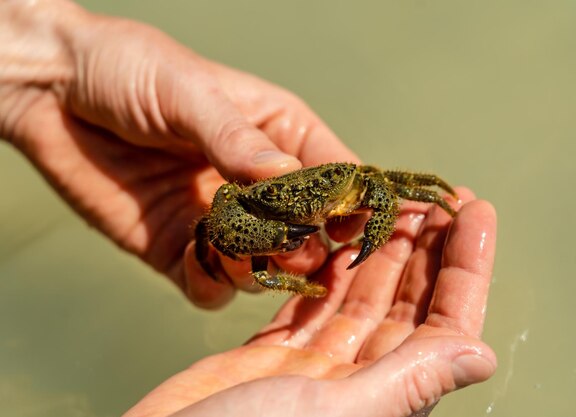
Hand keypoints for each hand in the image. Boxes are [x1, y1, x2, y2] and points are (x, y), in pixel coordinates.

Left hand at [0, 0, 356, 306]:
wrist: (52, 91)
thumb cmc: (128, 68)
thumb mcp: (188, 91)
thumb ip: (237, 138)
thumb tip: (290, 180)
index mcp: (278, 134)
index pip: (336, 176)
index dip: (350, 204)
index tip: (351, 227)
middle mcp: (258, 183)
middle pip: (309, 233)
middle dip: (305, 248)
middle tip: (285, 246)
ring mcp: (222, 220)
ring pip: (266, 268)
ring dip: (259, 270)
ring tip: (234, 252)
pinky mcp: (181, 248)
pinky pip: (212, 285)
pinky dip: (213, 285)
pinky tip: (197, 261)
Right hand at [122, 190, 497, 416]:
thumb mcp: (335, 412)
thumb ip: (408, 382)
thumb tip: (483, 355)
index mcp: (387, 396)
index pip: (446, 323)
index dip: (467, 266)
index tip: (475, 209)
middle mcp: (359, 382)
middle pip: (406, 303)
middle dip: (426, 248)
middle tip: (434, 196)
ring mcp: (314, 368)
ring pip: (360, 297)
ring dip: (379, 250)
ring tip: (392, 204)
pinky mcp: (273, 356)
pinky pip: (312, 302)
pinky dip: (327, 268)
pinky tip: (337, 237)